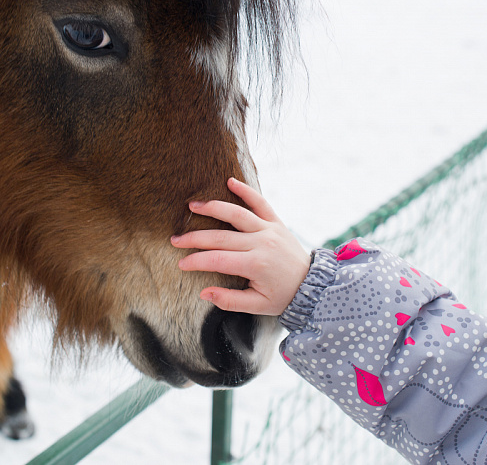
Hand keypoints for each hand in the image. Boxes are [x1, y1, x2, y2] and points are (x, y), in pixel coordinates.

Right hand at [171, 178, 310, 315]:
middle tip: (175, 239)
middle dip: (194, 238)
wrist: (311, 284)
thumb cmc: (282, 296)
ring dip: (212, 208)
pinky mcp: (276, 222)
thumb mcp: (257, 306)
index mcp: (255, 265)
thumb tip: (204, 293)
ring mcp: (269, 229)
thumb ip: (230, 301)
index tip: (181, 263)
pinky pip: (260, 202)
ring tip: (192, 206)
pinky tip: (230, 181)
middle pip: (220, 237)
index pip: (217, 260)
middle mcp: (261, 243)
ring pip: (236, 214)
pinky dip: (246, 191)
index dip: (196, 261)